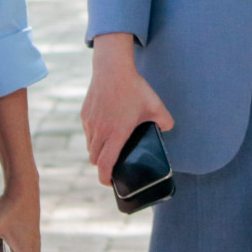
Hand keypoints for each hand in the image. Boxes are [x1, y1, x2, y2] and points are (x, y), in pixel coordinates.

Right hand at [82, 36, 174, 187]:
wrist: (112, 69)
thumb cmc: (134, 88)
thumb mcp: (156, 106)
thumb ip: (165, 121)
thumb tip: (167, 129)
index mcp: (116, 134)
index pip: (105, 165)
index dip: (106, 179)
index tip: (110, 183)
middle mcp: (99, 132)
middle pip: (94, 160)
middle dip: (102, 166)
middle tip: (113, 165)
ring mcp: (90, 123)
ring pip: (90, 146)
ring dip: (97, 151)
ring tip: (109, 148)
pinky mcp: (85, 114)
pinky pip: (88, 132)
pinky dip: (94, 136)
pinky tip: (105, 128)